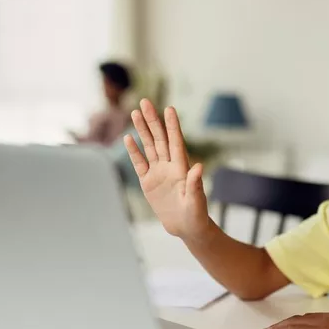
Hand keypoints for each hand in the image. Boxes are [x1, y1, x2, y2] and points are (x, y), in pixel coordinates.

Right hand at [124, 99, 209, 239]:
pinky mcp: (148, 182)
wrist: (186, 227)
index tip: (169, 108)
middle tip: (144, 102)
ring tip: (135, 113)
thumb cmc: (196, 215)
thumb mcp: (196, 201)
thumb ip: (195, 184)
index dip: (172, 126)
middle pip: (159, 138)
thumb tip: (199, 167)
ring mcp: (158, 172)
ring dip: (142, 130)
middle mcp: (170, 166)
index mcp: (182, 168)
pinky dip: (134, 151)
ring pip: (148, 146)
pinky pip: (139, 163)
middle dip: (152, 120)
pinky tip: (128, 138)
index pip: (176, 142)